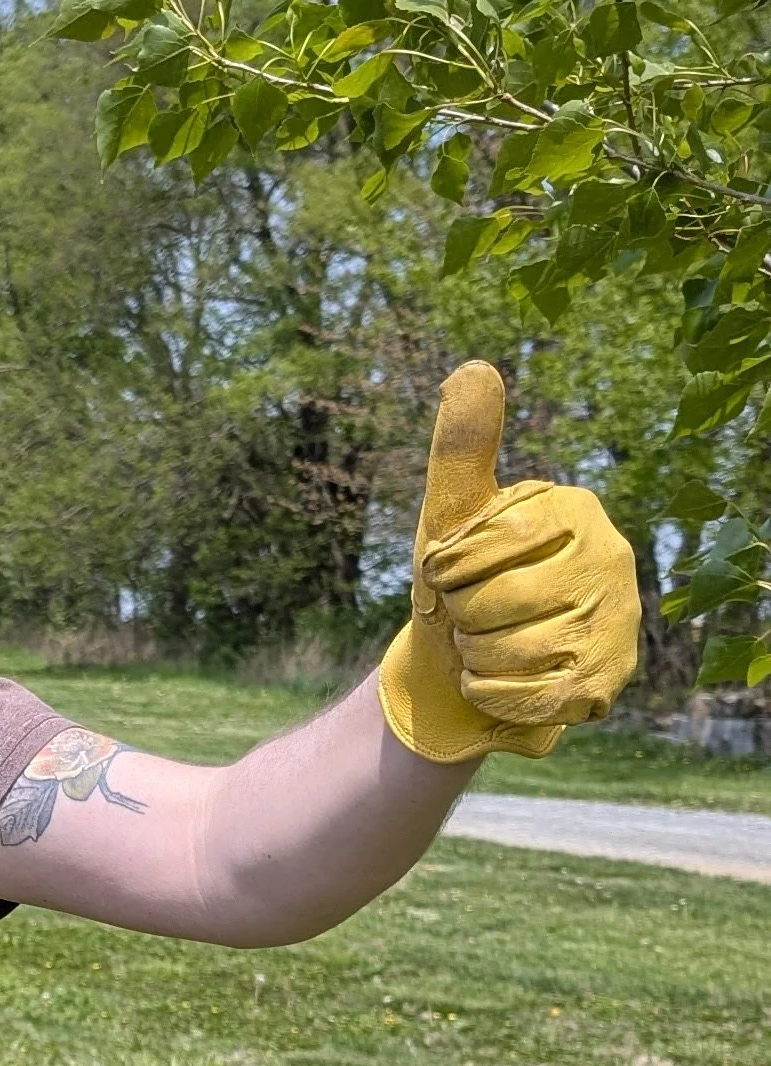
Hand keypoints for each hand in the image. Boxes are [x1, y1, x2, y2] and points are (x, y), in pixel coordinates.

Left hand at [377, 362, 640, 764]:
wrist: (468, 663)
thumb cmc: (461, 581)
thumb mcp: (452, 515)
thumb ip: (460, 449)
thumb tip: (474, 368)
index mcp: (574, 509)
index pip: (487, 543)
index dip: (448, 569)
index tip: (448, 575)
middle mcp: (611, 559)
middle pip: (497, 602)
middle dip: (461, 618)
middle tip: (470, 617)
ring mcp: (617, 623)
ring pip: (513, 651)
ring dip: (476, 658)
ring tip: (485, 647)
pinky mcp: (609, 681)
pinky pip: (528, 697)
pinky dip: (491, 693)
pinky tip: (495, 681)